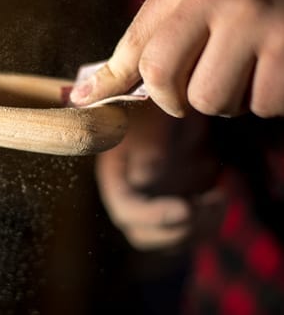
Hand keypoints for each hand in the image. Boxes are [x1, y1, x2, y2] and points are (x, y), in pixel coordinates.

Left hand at [70, 0, 283, 117]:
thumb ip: (148, 34)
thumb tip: (87, 92)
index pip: (139, 50)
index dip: (114, 84)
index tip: (89, 99)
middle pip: (170, 86)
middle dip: (178, 96)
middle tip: (197, 78)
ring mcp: (262, 22)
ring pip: (215, 102)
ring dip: (225, 98)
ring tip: (242, 65)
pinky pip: (263, 105)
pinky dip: (264, 97)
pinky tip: (271, 66)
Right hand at [96, 102, 225, 249]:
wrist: (169, 97)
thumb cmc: (152, 102)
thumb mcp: (144, 114)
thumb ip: (143, 144)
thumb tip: (144, 177)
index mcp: (115, 174)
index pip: (125, 210)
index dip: (153, 217)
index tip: (185, 210)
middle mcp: (131, 192)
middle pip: (143, 234)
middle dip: (176, 231)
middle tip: (204, 208)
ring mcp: (152, 199)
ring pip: (169, 235)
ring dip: (197, 227)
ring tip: (218, 199)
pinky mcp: (173, 200)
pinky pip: (187, 227)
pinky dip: (206, 219)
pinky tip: (218, 195)